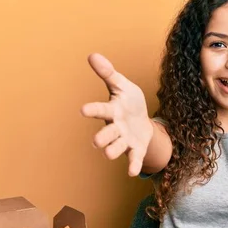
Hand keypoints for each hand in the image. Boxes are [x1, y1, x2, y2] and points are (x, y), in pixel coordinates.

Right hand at [81, 53, 152, 176]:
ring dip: (113, 151)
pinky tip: (132, 172)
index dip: (93, 110)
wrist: (143, 121)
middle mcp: (116, 127)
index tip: (83, 110)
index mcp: (113, 111)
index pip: (101, 110)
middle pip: (107, 134)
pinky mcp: (135, 149)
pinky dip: (133, 165)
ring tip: (108, 154)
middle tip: (96, 142)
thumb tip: (92, 55)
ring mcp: (125, 140)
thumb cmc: (130, 103)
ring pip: (117, 148)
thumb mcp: (123, 86)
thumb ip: (109, 73)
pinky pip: (134, 158)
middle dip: (102, 137)